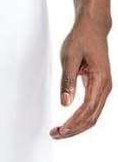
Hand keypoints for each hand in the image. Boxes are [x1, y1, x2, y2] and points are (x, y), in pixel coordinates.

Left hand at [50, 15, 111, 138]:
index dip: (74, 121)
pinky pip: (91, 110)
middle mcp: (106, 86)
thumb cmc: (81, 38)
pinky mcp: (98, 88)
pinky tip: (68, 124)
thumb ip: (67, 81)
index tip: (61, 129)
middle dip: (74, 129)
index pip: (88, 108)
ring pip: (92, 116)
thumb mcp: (69, 58)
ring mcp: (104, 88)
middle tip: (55, 134)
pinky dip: (80, 120)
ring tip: (58, 132)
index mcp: (100, 79)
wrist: (93, 27)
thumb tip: (65, 103)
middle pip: (92, 117)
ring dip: (76, 127)